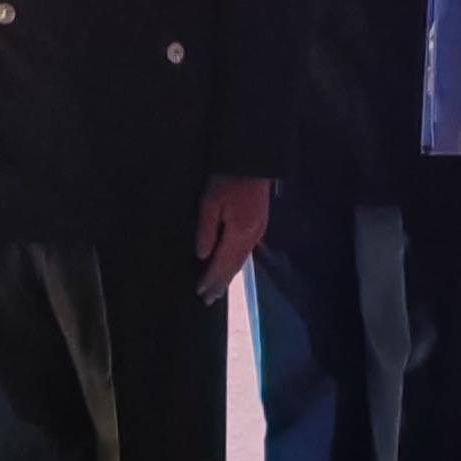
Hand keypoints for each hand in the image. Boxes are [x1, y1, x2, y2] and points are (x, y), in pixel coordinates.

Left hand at [195, 175, 271, 302]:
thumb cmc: (228, 180)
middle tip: (208, 300)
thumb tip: (202, 256)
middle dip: (221, 284)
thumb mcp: (210, 204)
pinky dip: (236, 264)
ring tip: (218, 288)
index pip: (222, 264)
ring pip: (241, 261)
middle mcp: (251, 237)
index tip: (200, 293)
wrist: (252, 161)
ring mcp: (258, 231)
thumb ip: (206, 232)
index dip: (210, 279)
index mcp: (239, 234)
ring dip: (229, 276)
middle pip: (234, 267)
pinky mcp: (259, 224)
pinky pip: (246, 252)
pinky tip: (231, 265)